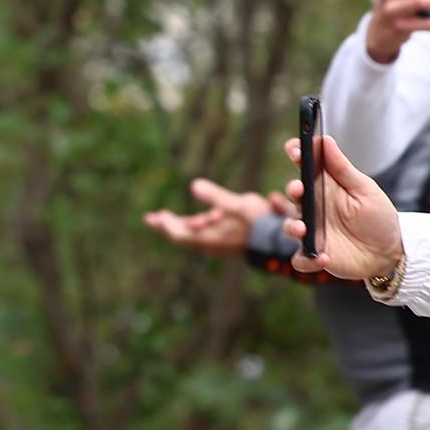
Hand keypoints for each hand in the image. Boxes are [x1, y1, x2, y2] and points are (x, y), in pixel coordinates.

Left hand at [142, 177, 285, 256]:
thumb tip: (193, 185)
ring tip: (162, 218)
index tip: (156, 217)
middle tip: (151, 218)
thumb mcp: (237, 205)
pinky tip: (189, 221)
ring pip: (190, 237)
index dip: (166, 225)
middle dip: (167, 226)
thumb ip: (215, 196)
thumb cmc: (258, 221)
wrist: (278, 240)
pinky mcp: (224, 241)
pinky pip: (200, 236)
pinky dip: (190, 228)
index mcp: (209, 237)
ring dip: (177, 227)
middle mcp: (210, 243)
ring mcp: (217, 244)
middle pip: (182, 237)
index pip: (179, 234)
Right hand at [283, 134, 404, 280]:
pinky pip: (301, 259)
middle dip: (292, 189)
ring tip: (303, 229)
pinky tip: (323, 258)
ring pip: (290, 227)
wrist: (391, 253)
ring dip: (292, 227)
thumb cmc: (378, 218)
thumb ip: (343, 168)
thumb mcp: (365, 190)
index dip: (295, 153)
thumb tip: (324, 140)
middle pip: (293, 193)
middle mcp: (312, 207)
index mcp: (323, 186)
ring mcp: (311, 231)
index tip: (296, 149)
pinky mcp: (314, 255)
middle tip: (298, 189)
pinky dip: (307, 259)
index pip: (302, 165)